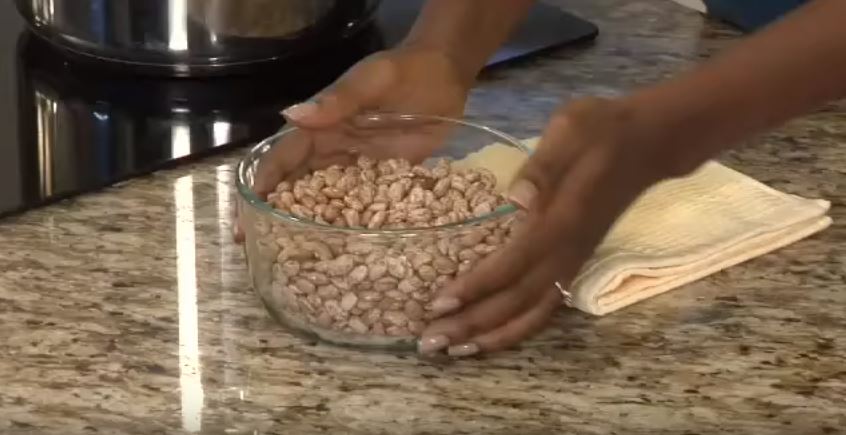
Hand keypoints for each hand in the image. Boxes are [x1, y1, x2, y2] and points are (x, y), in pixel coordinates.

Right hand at [233, 45, 471, 241]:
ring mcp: (359, 170)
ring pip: (328, 203)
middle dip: (277, 215)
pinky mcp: (386, 182)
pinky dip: (355, 227)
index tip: (246, 215)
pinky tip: (352, 254)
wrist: (445, 75)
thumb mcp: (371, 79)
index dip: (263, 185)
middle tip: (260, 248)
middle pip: (298, 187)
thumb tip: (291, 114)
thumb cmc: (404, 70)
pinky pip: (365, 208)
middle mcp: (333, 153)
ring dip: (313, 227)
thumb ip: (338, 99)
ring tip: (299, 261)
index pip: (283, 159)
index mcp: (321, 128)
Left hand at [419, 97, 676, 356]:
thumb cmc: (600, 128)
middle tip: (429, 342)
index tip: (439, 303)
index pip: (511, 263)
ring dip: (492, 335)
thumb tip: (515, 197)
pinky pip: (546, 308)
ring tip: (453, 351)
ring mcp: (573, 261)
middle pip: (516, 300)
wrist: (648, 141)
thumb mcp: (571, 128)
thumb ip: (544, 166)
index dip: (475, 287)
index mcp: (561, 220)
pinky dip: (517, 328)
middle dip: (472, 324)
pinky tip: (491, 338)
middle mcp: (567, 250)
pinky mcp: (575, 263)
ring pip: (532, 313)